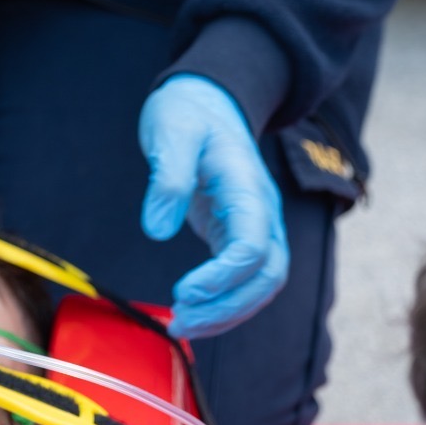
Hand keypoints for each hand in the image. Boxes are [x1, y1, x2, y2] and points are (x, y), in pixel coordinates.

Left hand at [139, 73, 287, 339]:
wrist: (206, 100)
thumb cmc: (188, 113)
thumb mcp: (172, 132)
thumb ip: (167, 176)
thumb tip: (157, 229)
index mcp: (248, 186)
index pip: (254, 246)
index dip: (224, 277)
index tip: (184, 292)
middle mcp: (261, 210)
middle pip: (268, 276)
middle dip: (228, 308)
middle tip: (182, 322)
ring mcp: (255, 223)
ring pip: (261, 283)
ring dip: (227, 312)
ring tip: (182, 324)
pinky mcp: (238, 232)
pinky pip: (244, 277)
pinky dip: (223, 301)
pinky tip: (191, 310)